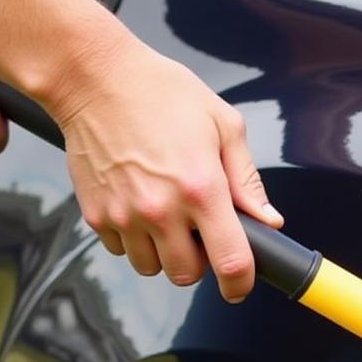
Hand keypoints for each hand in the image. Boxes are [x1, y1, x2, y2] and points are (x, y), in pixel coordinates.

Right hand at [52, 37, 282, 299]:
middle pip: (186, 275)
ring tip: (165, 216)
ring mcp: (125, 215)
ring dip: (163, 253)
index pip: (230, 263)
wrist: (93, 76)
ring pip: (152, 267)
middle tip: (197, 232)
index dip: (240, 284)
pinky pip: (121, 250)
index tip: (240, 285)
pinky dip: (132, 239)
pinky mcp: (96, 214)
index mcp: (201, 188)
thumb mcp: (222, 125)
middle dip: (198, 262)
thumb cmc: (161, 92)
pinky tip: (137, 206)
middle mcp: (162, 209)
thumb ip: (247, 180)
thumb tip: (268, 220)